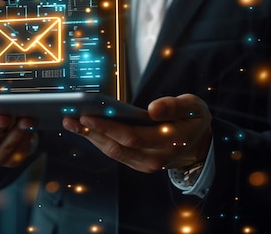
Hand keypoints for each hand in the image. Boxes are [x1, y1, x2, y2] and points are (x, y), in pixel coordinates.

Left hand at [62, 94, 211, 172]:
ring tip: (71, 122)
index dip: (108, 127)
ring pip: (113, 151)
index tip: (88, 116)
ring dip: (90, 137)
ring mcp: (146, 164)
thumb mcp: (193, 107)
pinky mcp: (139, 164)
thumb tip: (152, 109)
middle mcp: (155, 158)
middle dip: (91, 132)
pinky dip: (99, 141)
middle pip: (117, 146)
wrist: (200, 144)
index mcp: (169, 141)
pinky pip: (116, 152)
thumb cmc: (193, 120)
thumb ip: (174, 106)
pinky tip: (85, 129)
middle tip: (70, 118)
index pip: (132, 137)